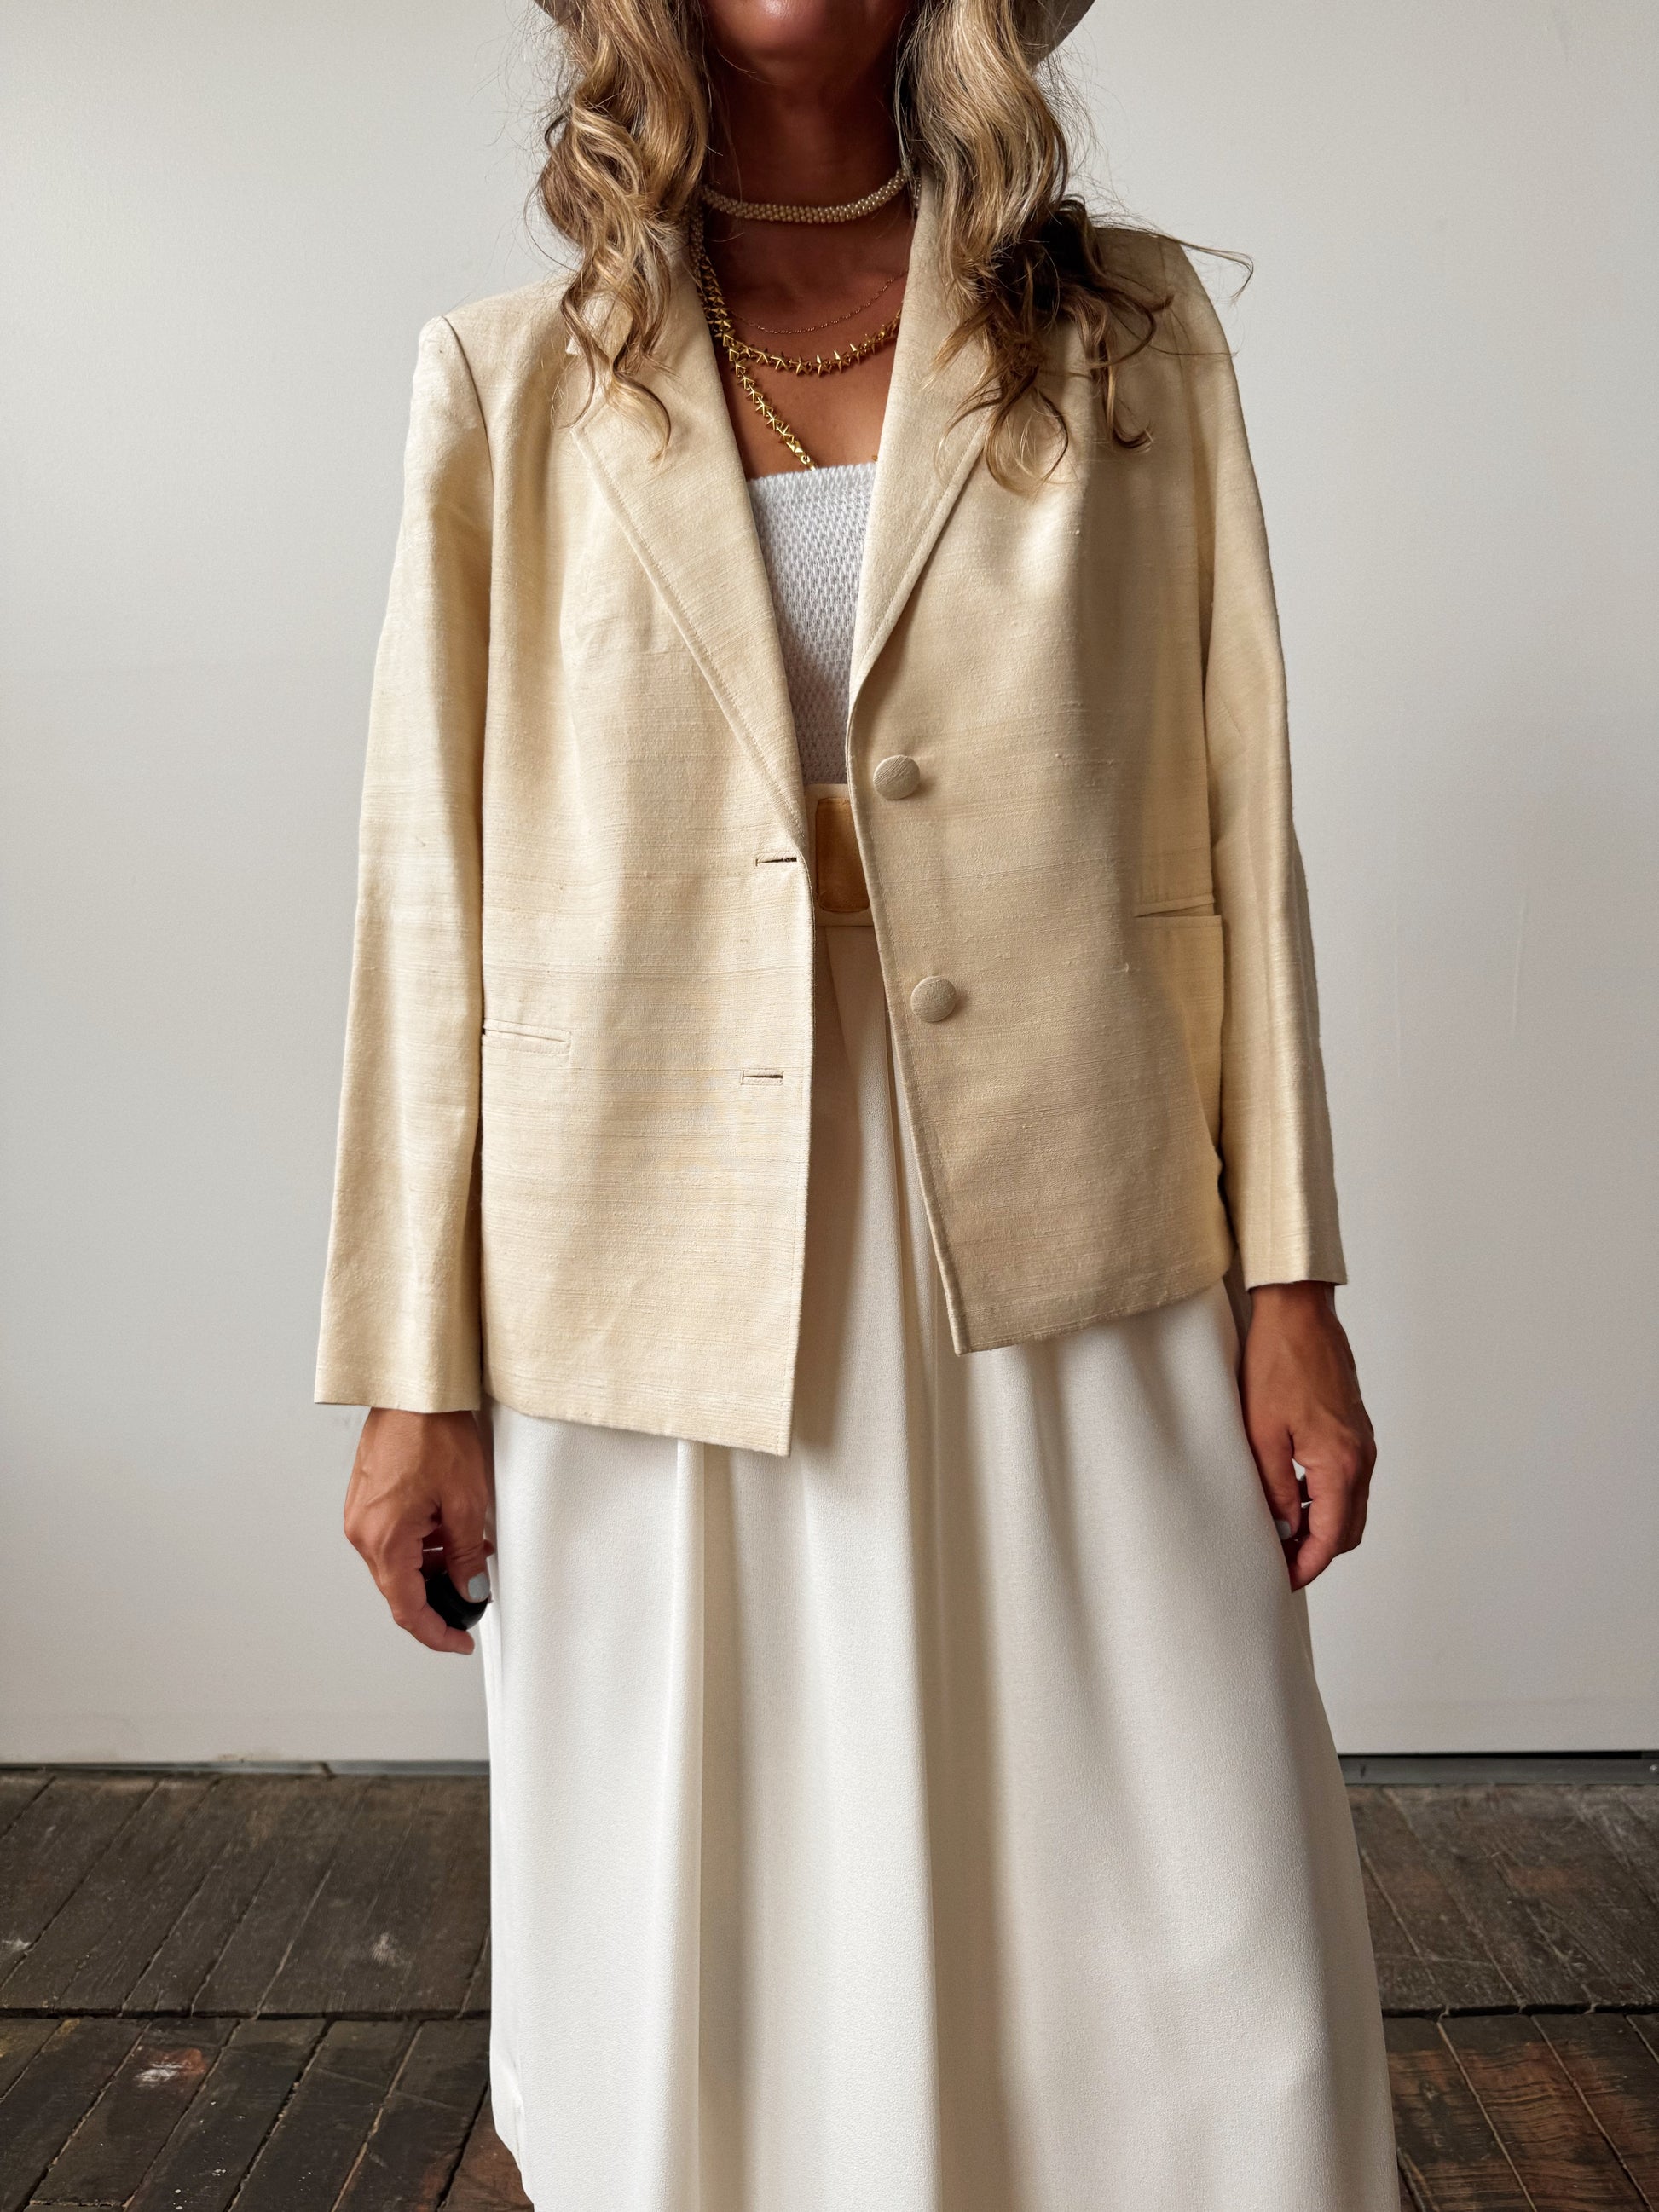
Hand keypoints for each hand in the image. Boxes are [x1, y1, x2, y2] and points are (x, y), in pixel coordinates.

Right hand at [344, 1409, 493, 1654]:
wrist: (414, 1389)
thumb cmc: (434, 1432)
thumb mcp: (466, 1501)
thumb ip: (466, 1555)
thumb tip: (470, 1589)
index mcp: (384, 1540)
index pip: (408, 1609)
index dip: (436, 1633)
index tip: (459, 1641)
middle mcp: (363, 1532)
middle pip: (400, 1588)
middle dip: (439, 1597)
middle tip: (473, 1595)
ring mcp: (361, 1516)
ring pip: (398, 1563)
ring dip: (432, 1568)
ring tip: (471, 1554)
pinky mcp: (367, 1500)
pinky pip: (393, 1538)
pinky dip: (421, 1545)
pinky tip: (449, 1532)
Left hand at [1240, 1283, 1375, 1590]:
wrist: (1299, 1314)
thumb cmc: (1277, 1364)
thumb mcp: (1262, 1433)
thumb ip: (1274, 1488)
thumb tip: (1281, 1531)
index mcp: (1341, 1463)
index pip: (1331, 1537)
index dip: (1306, 1566)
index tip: (1280, 1580)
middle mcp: (1361, 1458)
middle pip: (1347, 1529)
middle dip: (1316, 1553)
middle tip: (1278, 1562)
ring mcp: (1362, 1443)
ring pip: (1349, 1506)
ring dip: (1320, 1526)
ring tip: (1279, 1533)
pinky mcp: (1354, 1430)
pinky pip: (1346, 1480)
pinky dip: (1324, 1499)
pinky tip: (1289, 1495)